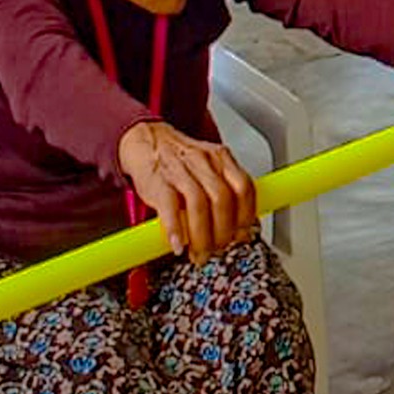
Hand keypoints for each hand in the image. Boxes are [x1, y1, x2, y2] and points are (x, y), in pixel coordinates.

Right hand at [118, 121, 257, 265]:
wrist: (147, 140)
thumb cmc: (180, 162)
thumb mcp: (209, 168)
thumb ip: (225, 192)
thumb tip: (240, 229)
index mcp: (221, 159)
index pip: (244, 187)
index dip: (247, 216)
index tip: (243, 236)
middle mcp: (204, 162)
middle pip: (223, 199)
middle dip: (224, 231)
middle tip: (219, 249)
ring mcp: (180, 171)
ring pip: (199, 204)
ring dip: (203, 236)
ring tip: (200, 253)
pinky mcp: (158, 181)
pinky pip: (169, 206)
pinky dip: (175, 229)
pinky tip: (178, 244)